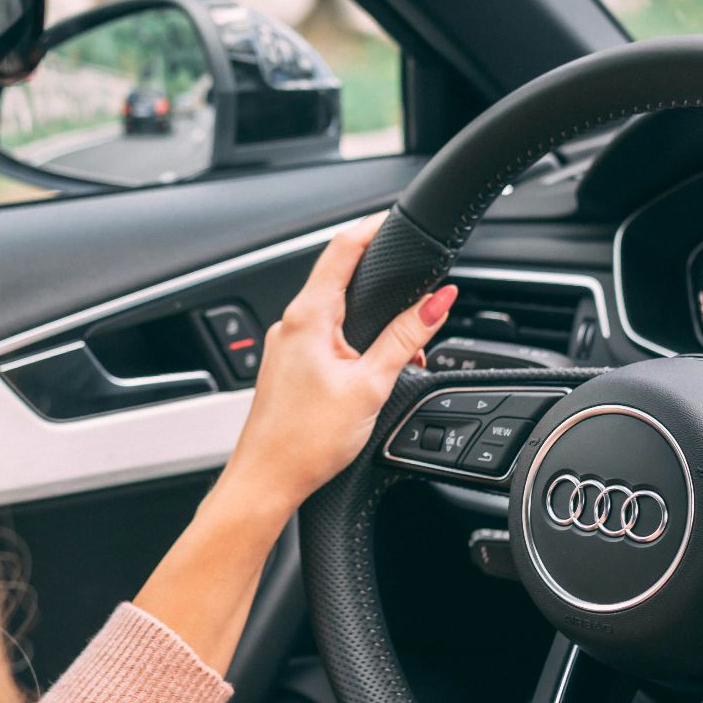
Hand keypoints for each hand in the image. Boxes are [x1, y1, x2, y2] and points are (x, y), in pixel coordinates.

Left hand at [133, 213, 452, 672]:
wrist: (265, 482)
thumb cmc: (305, 441)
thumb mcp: (370, 385)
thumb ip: (405, 339)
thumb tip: (437, 302)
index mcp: (308, 316)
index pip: (342, 249)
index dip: (372, 228)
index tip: (396, 219)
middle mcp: (291, 324)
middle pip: (340, 278)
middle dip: (381, 281)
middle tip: (416, 287)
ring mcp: (286, 347)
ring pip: (334, 313)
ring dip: (370, 319)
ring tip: (404, 346)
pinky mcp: (288, 369)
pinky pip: (324, 339)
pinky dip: (353, 342)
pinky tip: (371, 370)